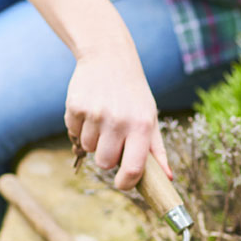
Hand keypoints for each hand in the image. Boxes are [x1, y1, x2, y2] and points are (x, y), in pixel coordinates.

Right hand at [64, 44, 171, 190]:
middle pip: (105, 163)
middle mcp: (119, 120)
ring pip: (88, 148)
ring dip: (93, 139)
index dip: (126, 183)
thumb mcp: (150, 117)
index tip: (123, 182)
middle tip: (113, 137)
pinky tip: (90, 110)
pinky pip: (73, 132)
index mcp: (142, 126)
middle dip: (107, 156)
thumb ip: (157, 150)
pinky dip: (80, 127)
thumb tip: (167, 178)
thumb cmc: (134, 94)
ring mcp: (95, 113)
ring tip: (103, 118)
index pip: (133, 169)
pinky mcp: (76, 107)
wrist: (109, 57)